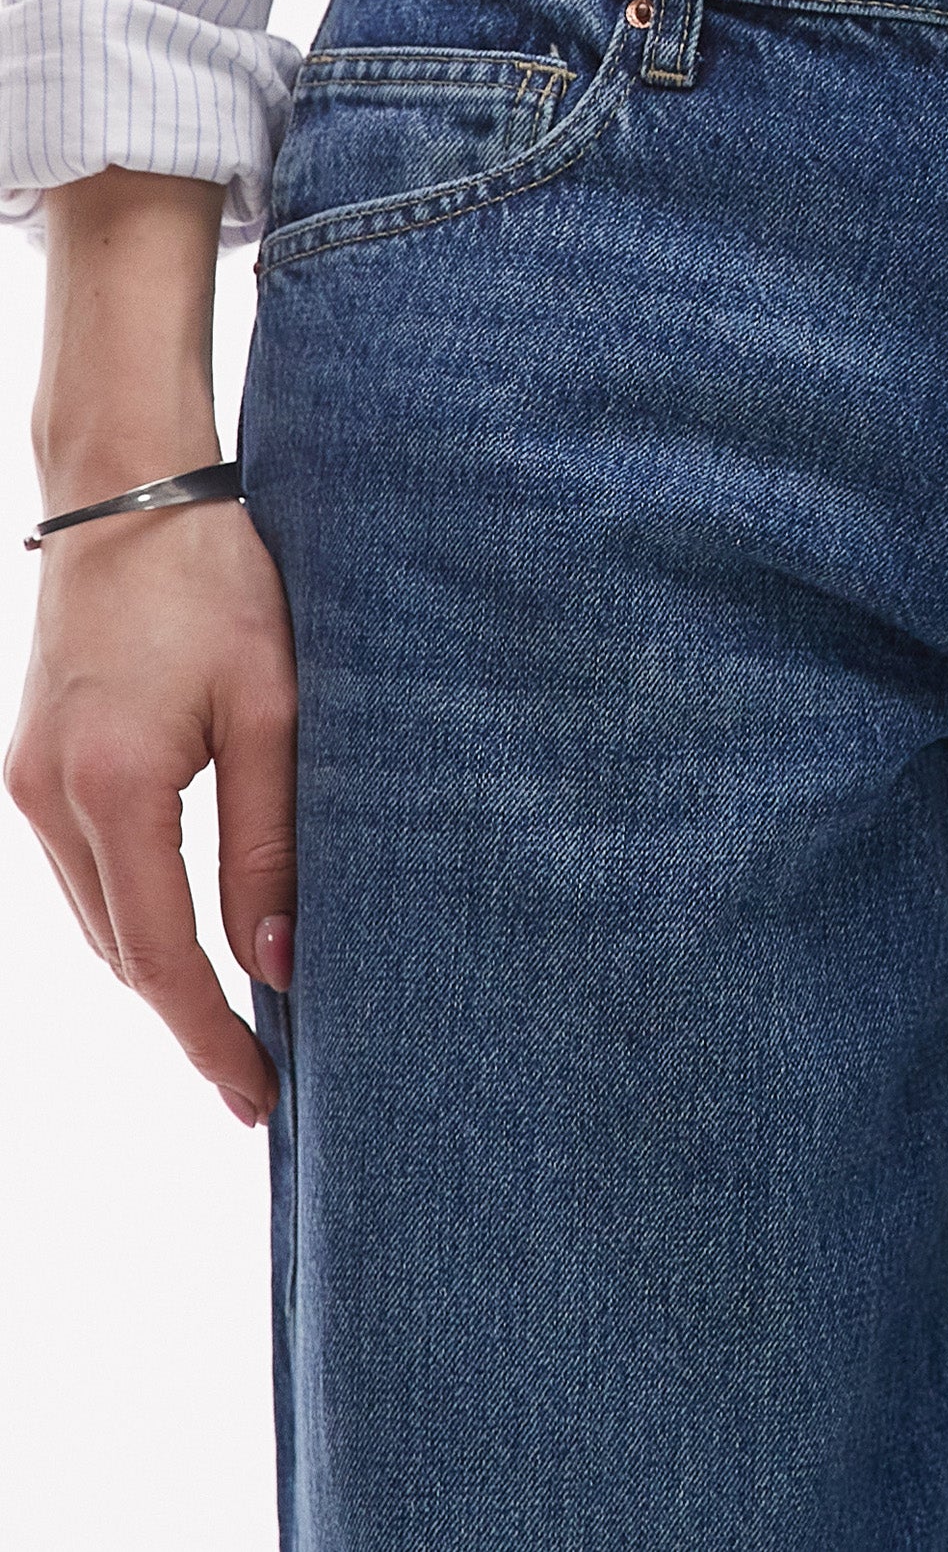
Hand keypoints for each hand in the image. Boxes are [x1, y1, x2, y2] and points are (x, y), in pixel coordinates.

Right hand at [5, 484, 297, 1127]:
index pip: (160, 957)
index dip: (210, 1036)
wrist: (128, 492)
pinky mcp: (31, 763)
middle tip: (260, 1079)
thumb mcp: (271, 710)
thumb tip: (278, 962)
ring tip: (236, 1023)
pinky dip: (134, 915)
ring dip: (159, 973)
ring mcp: (26, 782)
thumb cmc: (218, 582)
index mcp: (111, 787)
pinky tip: (187, 936)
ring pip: (97, 919)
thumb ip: (272, 841)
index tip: (259, 1097)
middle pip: (119, 953)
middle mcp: (48, 797)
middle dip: (187, 1020)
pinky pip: (85, 872)